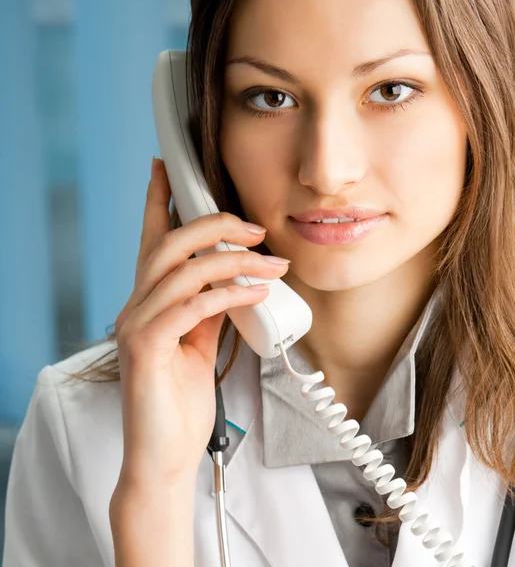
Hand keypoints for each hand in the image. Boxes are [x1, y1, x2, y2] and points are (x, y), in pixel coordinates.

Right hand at [112, 157, 289, 488]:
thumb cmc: (181, 399)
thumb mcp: (200, 341)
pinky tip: (258, 291)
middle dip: (214, 225)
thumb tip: (235, 276)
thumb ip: (209, 306)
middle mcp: (136, 307)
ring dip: (234, 262)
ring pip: (183, 271)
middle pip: (169, 244)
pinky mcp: (146, 349)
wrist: (165, 454)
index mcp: (149, 302)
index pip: (150, 240)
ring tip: (273, 264)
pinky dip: (229, 293)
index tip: (164, 167)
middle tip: (255, 228)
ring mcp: (136, 326)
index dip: (156, 201)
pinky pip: (192, 307)